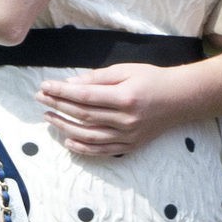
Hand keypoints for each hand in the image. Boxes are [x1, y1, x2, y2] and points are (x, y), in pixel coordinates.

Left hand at [36, 63, 184, 155]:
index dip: (62, 92)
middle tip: (40, 98)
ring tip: (49, 118)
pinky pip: (102, 151)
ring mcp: (128, 136)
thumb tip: (71, 84)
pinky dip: (83, 148)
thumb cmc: (153, 79)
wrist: (181, 99)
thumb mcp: (126, 70)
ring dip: (65, 128)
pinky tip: (67, 141)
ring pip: (89, 136)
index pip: (85, 96)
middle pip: (84, 116)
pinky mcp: (131, 146)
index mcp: (125, 97)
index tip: (44, 87)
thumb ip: (97, 78)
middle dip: (58, 106)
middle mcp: (126, 120)